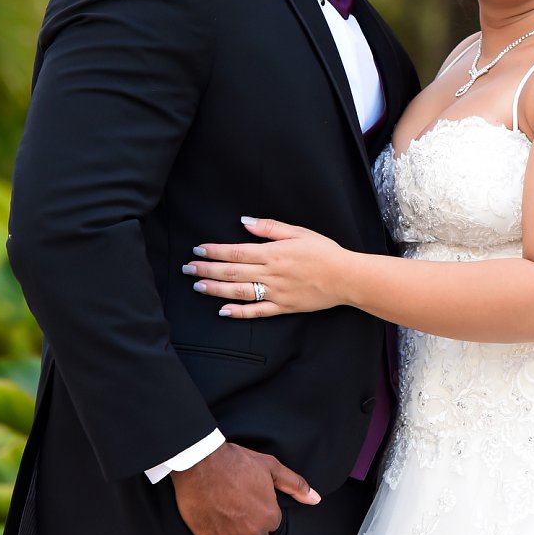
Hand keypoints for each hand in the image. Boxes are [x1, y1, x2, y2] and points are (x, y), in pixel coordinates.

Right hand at [170, 441, 319, 534]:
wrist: (200, 463)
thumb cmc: (236, 462)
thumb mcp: (271, 467)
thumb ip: (296, 485)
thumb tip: (316, 499)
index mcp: (270, 517)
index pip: (273, 524)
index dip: (263, 510)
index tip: (252, 498)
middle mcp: (253, 533)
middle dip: (253, 525)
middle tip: (239, 504)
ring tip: (229, 513)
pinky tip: (220, 525)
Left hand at [187, 217, 345, 317]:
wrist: (345, 277)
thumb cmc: (324, 252)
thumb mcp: (299, 232)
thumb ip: (270, 227)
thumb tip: (245, 222)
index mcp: (273, 253)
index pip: (236, 252)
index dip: (215, 252)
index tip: (198, 250)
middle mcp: (271, 273)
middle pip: (232, 272)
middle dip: (207, 270)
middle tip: (188, 269)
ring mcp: (276, 292)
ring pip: (239, 292)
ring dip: (216, 290)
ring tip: (198, 286)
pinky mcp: (283, 307)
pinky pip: (257, 311)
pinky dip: (239, 312)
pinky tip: (223, 311)